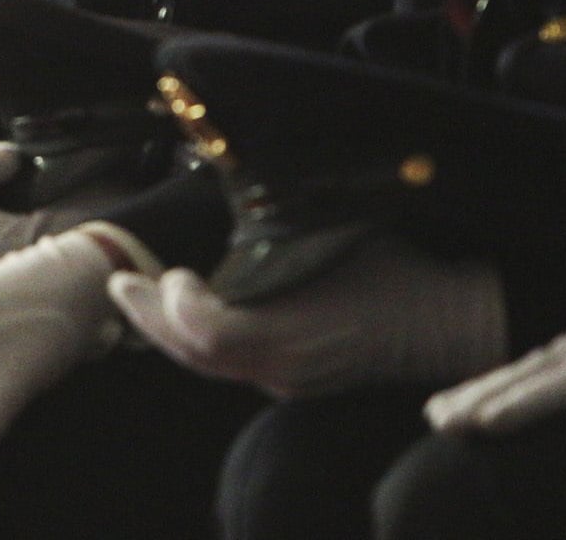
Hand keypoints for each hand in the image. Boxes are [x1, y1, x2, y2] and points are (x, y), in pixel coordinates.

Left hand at [112, 236, 506, 399]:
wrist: (446, 320)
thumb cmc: (396, 267)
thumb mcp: (337, 234)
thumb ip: (280, 228)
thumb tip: (233, 184)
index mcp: (293, 332)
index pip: (211, 336)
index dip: (180, 307)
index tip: (175, 270)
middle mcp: (283, 367)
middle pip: (194, 355)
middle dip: (149, 318)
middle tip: (120, 281)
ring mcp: (287, 379)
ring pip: (206, 366)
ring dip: (165, 329)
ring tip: (136, 293)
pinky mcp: (292, 381)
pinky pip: (229, 366)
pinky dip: (196, 338)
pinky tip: (180, 312)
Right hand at [425, 245, 565, 437]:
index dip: (526, 403)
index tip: (484, 423)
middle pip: (539, 367)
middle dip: (485, 394)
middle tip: (439, 419)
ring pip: (537, 360)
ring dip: (489, 385)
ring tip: (443, 411)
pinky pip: (552, 358)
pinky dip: (516, 375)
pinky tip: (493, 389)